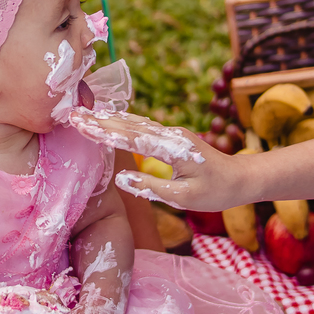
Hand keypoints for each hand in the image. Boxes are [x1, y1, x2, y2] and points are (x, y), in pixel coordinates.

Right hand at [69, 110, 245, 211]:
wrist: (240, 177)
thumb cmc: (215, 192)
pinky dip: (123, 123)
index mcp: (173, 148)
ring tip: (84, 114)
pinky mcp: (171, 137)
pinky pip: (142, 127)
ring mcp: (171, 133)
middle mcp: (170, 135)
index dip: (104, 132)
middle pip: (129, 126)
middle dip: (99, 121)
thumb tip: (120, 178)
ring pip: (134, 124)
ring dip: (109, 119)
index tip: (81, 125)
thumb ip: (151, 188)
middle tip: (72, 115)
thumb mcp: (184, 198)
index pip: (132, 139)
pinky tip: (110, 118)